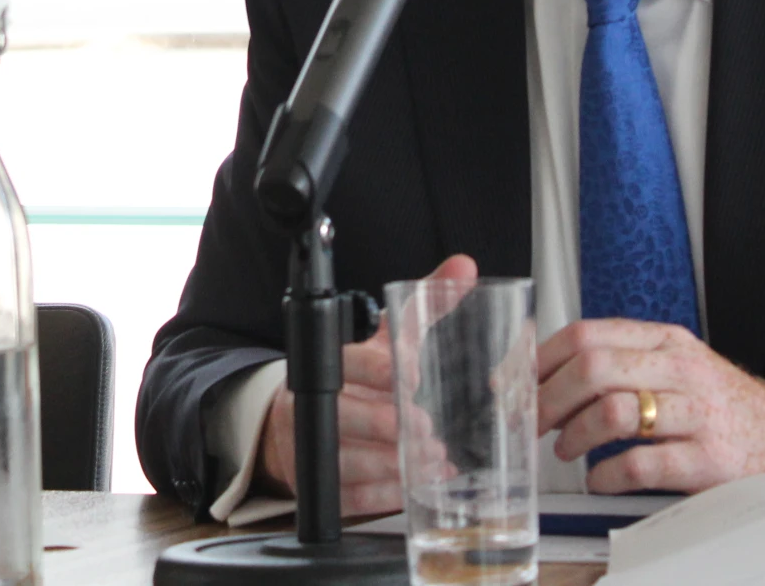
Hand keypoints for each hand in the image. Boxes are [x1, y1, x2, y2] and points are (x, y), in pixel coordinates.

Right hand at [256, 254, 477, 516]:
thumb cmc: (356, 377)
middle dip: (386, 424)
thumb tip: (464, 267)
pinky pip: (350, 498)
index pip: (350, 364)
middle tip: (427, 429)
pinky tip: (416, 486)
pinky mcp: (323, 486)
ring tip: (433, 460)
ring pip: (348, 461)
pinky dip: (385, 495)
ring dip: (392, 464)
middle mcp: (316, 405)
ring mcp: (316, 447)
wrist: (299, 422)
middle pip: (345, 416)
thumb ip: (423, 305)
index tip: (412, 376)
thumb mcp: (385, 338)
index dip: (379, 371)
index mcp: (330, 365)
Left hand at [536, 319, 764, 492]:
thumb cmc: (723, 407)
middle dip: (547, 398)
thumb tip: (546, 364)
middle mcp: (681, 370)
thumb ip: (622, 359)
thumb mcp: (676, 365)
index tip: (514, 381)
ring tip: (565, 449)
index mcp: (666, 342)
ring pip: (613, 411)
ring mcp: (697, 414)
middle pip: (591, 368)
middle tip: (531, 422)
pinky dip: (607, 475)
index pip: (587, 334)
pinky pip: (642, 464)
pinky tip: (600, 479)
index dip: (540, 359)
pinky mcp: (709, 460)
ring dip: (574, 434)